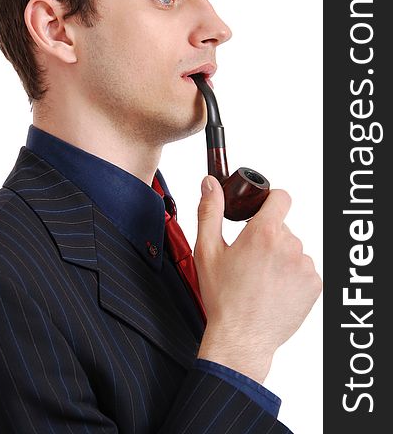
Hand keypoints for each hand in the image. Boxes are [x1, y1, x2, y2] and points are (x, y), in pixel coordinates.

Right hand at [194, 175, 321, 382]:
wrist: (241, 338)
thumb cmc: (223, 298)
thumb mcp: (207, 250)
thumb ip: (210, 211)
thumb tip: (210, 184)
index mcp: (263, 233)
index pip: (281, 197)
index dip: (270, 200)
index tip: (261, 211)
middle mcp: (289, 245)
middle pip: (282, 227)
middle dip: (267, 237)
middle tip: (249, 259)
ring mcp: (305, 266)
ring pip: (293, 249)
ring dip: (280, 257)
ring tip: (260, 278)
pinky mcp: (315, 285)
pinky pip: (304, 269)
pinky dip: (292, 275)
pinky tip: (274, 289)